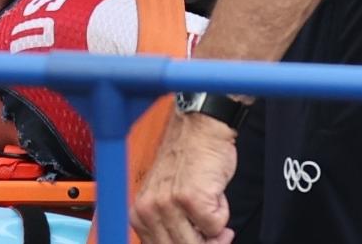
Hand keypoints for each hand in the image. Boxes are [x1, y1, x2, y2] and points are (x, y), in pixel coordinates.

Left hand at [131, 113, 237, 243]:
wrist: (198, 129)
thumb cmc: (186, 159)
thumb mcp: (165, 198)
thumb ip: (167, 225)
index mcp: (139, 213)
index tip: (198, 239)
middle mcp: (149, 210)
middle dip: (204, 242)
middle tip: (216, 232)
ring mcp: (168, 205)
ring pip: (199, 243)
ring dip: (214, 228)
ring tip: (210, 205)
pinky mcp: (191, 199)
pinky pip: (215, 226)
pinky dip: (222, 213)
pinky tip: (213, 193)